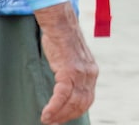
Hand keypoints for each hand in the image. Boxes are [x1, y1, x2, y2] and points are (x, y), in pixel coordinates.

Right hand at [35, 2, 97, 124]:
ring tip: (47, 120)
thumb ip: (74, 72)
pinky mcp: (69, 71)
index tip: (63, 118)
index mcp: (92, 72)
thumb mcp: (74, 58)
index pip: (87, 99)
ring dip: (58, 115)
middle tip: (52, 123)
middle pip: (81, 104)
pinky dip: (54, 107)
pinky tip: (46, 113)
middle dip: (66, 116)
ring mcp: (80, 73)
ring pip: (72, 102)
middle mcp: (89, 74)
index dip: (75, 111)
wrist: (61, 24)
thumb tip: (67, 86)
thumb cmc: (62, 40)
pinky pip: (62, 95)